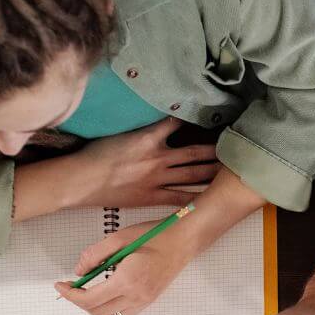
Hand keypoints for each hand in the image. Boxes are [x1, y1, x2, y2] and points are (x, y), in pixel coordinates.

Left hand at [55, 219, 196, 314]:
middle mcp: (136, 296)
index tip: (60, 286)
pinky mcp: (149, 301)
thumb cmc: (155, 236)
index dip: (70, 295)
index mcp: (127, 280)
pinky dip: (109, 311)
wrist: (183, 241)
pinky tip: (105, 296)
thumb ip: (95, 254)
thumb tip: (79, 270)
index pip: (90, 299)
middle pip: (97, 312)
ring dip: (94, 309)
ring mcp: (144, 301)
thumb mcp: (119, 237)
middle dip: (79, 302)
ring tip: (87, 293)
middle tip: (71, 287)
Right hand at [73, 118, 217, 208]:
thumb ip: (141, 127)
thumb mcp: (120, 132)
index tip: (212, 116)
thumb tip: (157, 120)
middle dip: (215, 150)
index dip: (196, 119)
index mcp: (148, 137)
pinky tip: (210, 197)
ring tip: (228, 170)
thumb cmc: (95, 154)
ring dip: (211, 172)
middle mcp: (158, 158)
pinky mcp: (152, 197)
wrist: (82, 180)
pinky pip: (180, 198)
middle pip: (195, 152)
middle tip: (233, 147)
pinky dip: (196, 197)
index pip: (178, 123)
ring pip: (192, 175)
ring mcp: (157, 179)